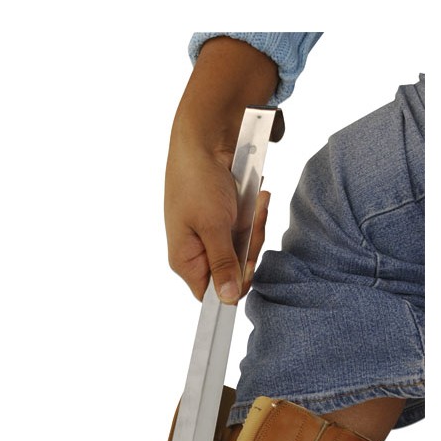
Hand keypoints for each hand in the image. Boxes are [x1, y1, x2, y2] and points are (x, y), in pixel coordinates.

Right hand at [164, 136, 270, 302]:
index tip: (248, 266)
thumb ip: (222, 263)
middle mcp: (198, 251)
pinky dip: (256, 213)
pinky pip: (249, 229)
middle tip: (252, 221)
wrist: (206, 139)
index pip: (211, 295)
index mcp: (185, 259)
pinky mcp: (227, 219)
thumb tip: (226, 300)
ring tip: (255, 201)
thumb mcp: (213, 226)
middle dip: (250, 246)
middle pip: (234, 272)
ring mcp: (214, 235)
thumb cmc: (198, 180)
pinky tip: (256, 196)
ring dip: (256, 225)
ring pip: (246, 250)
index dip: (233, 286)